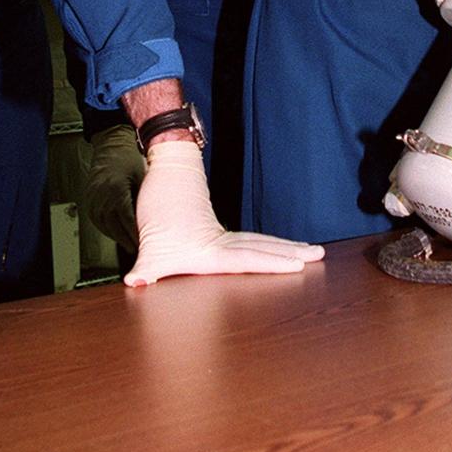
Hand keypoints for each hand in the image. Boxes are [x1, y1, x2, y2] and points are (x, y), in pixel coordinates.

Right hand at [85, 124, 145, 254]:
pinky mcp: (89, 200)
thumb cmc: (129, 159)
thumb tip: (159, 219)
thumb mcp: (142, 177)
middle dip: (129, 241)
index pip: (127, 221)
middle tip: (141, 251)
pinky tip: (119, 234)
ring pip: (106, 227)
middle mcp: (102, 196)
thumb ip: (146, 198)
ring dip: (118, 237)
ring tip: (131, 245)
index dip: (136, 235)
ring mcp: (93, 199)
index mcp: (116, 189)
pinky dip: (109, 229)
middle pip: (115, 228)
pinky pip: (98, 221)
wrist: (111, 145)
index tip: (145, 245)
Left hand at [123, 142, 323, 285]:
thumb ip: (145, 268)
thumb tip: (132, 282)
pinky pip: (250, 241)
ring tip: (311, 251)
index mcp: (211, 250)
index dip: (274, 262)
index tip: (299, 264)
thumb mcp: (149, 245)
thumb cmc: (159, 205)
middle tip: (320, 254)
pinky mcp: (218, 233)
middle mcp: (222, 243)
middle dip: (291, 253)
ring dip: (285, 247)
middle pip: (263, 248)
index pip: (248, 258)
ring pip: (260, 242)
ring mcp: (222, 236)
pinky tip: (280, 249)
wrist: (168, 169)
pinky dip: (268, 246)